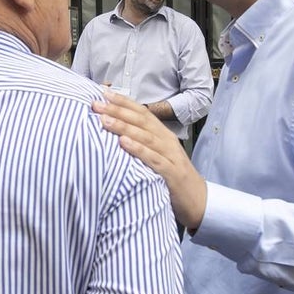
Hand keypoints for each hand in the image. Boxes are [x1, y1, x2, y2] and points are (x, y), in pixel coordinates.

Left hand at [94, 90, 206, 229]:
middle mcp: (167, 140)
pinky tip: (124, 143)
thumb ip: (142, 142)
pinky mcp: (172, 173)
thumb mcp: (158, 154)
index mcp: (162, 134)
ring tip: (104, 120)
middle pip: (141, 121)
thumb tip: (116, 132)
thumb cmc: (172, 175)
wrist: (197, 199)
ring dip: (124, 127)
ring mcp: (171, 155)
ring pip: (146, 137)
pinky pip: (154, 159)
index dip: (123, 102)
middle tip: (96, 105)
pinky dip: (138, 149)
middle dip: (117, 111)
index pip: (142, 112)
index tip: (103, 94)